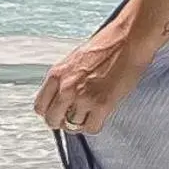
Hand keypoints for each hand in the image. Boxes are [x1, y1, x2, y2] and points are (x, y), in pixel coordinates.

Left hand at [34, 19, 153, 134]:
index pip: (40, 107)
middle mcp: (66, 88)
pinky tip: (99, 116)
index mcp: (56, 74)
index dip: (49, 112)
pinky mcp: (101, 104)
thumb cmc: (106, 45)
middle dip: (61, 121)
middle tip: (72, 117)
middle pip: (52, 120)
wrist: (129, 40)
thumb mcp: (73, 60)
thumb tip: (60, 96)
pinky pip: (91, 128)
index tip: (57, 112)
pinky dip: (95, 125)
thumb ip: (64, 79)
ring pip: (72, 126)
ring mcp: (83, 97)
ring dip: (80, 122)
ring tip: (89, 114)